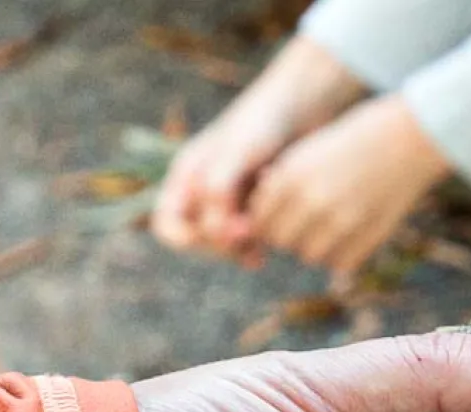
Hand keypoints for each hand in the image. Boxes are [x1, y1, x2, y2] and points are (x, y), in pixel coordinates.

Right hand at [153, 36, 367, 263]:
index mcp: (187, 176)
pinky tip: (279, 237)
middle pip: (199, 241)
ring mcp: (232, 201)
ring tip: (265, 235)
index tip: (217, 234)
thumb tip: (221, 236)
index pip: (167, 225)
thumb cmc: (263, 123)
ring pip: (227, 244)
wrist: (303, 105)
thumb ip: (218, 195)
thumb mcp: (234, 155)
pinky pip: (253, 238)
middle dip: (221, 245)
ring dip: (244, 246)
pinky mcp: (258, 205)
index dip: (185, 239)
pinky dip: (263, 240)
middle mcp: (204, 192)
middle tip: (250, 239)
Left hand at [249, 94, 452, 274]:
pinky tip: (350, 233)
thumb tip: (257, 214)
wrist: (409, 136)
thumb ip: (282, 182)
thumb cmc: (355, 139)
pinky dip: (341, 254)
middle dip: (290, 234)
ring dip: (316, 246)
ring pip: (310, 255)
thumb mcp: (310, 152)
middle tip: (306, 221)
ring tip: (329, 227)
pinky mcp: (369, 235)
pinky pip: (341, 263)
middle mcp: (313, 201)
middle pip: (282, 241)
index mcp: (291, 176)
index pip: (260, 220)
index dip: (267, 220)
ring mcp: (343, 221)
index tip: (282, 213)